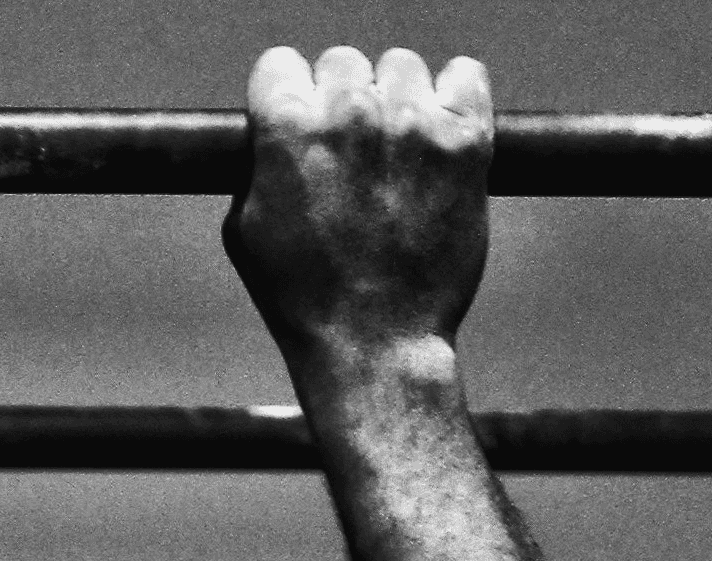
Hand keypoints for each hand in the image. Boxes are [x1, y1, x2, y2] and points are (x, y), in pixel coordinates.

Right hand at [223, 46, 491, 372]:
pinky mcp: (466, 138)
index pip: (279, 65)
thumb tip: (269, 130)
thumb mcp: (245, 233)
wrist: (374, 346)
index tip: (294, 128)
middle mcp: (351, 113)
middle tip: (346, 157)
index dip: (283, 99)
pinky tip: (436, 136)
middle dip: (339, 101)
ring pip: (400, 67)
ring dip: (394, 100)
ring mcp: (414, 123)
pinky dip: (452, 96)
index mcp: (288, 130)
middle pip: (341, 63)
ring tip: (392, 156)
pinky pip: (464, 74)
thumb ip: (257, 165)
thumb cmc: (301, 300)